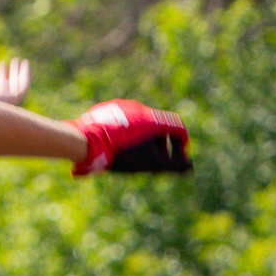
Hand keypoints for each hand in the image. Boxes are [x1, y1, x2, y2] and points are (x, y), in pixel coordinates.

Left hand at [0, 58, 30, 106]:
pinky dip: (26, 75)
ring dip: (20, 73)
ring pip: (18, 85)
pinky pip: (25, 86)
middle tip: (14, 61)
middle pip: (10, 86)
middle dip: (13, 74)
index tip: (2, 64)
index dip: (2, 76)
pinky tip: (25, 64)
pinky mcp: (16, 99)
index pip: (0, 88)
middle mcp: (2, 102)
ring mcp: (10, 101)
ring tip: (21, 61)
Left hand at [71, 100, 189, 176]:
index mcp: (153, 120)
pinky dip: (124, 134)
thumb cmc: (120, 154)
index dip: (181, 144)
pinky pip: (121, 121)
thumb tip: (190, 168)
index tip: (177, 158)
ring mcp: (121, 107)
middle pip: (158, 126)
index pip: (177, 127)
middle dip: (161, 144)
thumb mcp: (149, 164)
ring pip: (139, 123)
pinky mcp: (105, 110)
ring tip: (133, 155)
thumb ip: (173, 166)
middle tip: (155, 160)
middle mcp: (139, 108)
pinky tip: (115, 147)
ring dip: (142, 139)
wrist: (84, 141)